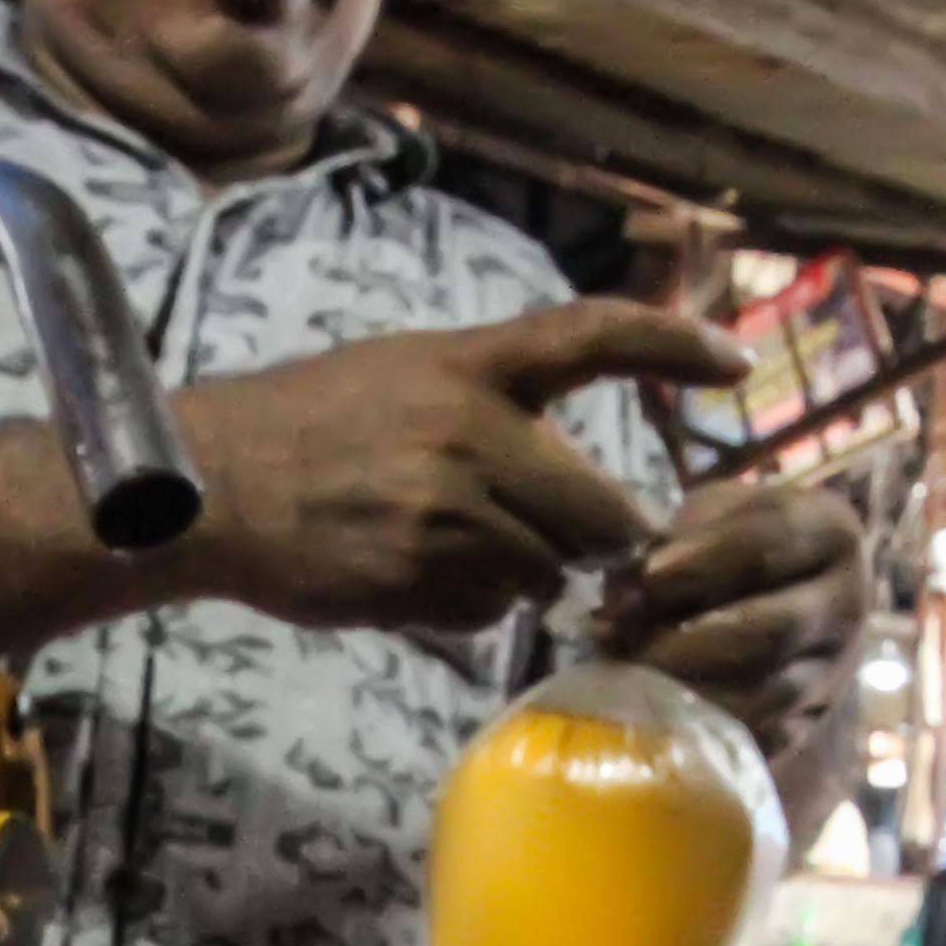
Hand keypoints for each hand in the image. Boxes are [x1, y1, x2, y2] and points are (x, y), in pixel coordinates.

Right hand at [166, 301, 740, 634]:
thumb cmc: (313, 425)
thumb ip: (491, 404)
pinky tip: (413, 574)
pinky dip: (470, 606)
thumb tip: (577, 474)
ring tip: (450, 544)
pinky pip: (489, 612)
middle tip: (564, 537)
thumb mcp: (404, 374)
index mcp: (470, 366)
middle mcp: (468, 432)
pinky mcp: (417, 579)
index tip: (736, 360)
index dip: (673, 343)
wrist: (209, 484)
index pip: (592, 334)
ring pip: (548, 573)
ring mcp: (445, 512)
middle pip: (603, 512)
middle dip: (596, 537)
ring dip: (525, 575)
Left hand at [597, 476, 866, 750]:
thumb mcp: (706, 521)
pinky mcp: (809, 723)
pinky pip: (761, 737)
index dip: (703, 562)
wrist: (776, 599)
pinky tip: (659, 713)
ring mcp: (835, 672)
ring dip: (692, 689)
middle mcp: (848, 605)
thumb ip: (666, 547)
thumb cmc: (728, 547)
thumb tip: (621, 601)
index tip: (648, 575)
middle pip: (772, 630)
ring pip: (768, 693)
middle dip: (690, 640)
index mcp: (829, 533)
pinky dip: (706, 729)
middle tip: (627, 641)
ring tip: (634, 677)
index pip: (770, 546)